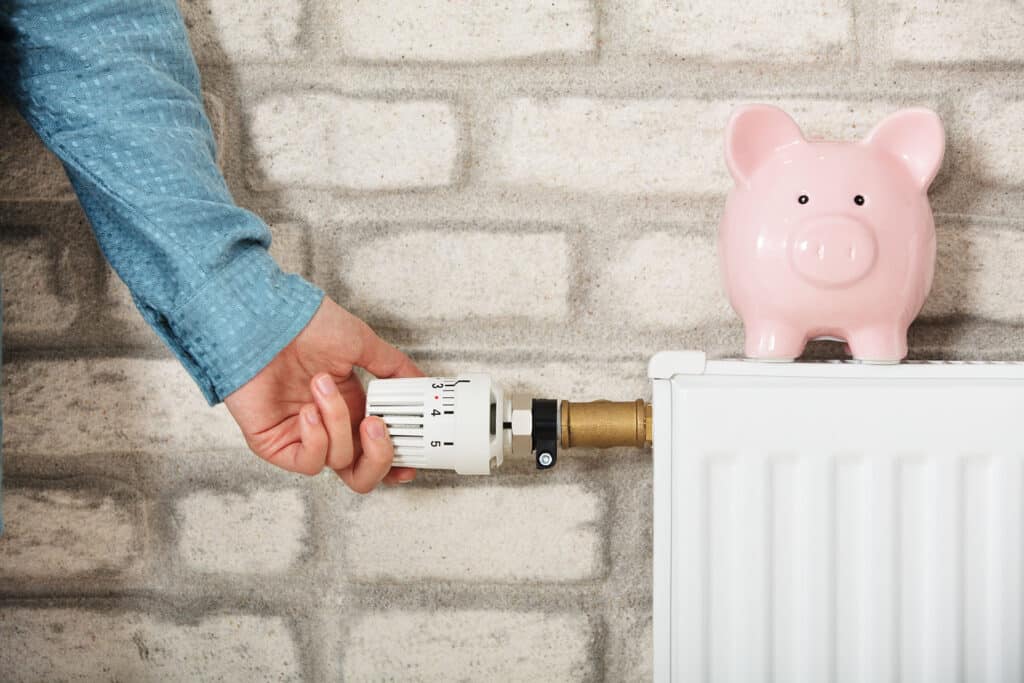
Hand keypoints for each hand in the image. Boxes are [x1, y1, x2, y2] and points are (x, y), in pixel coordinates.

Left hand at [224, 297, 422, 490]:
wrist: (263, 320)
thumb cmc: (304, 325)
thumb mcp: (361, 343)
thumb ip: (395, 368)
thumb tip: (422, 385)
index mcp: (351, 408)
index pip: (376, 451)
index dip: (396, 462)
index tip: (411, 460)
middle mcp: (328, 427)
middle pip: (361, 474)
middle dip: (379, 458)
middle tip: (376, 427)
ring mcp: (302, 437)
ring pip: (339, 462)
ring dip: (338, 423)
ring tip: (323, 386)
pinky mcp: (275, 444)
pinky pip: (308, 462)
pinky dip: (316, 438)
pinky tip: (309, 409)